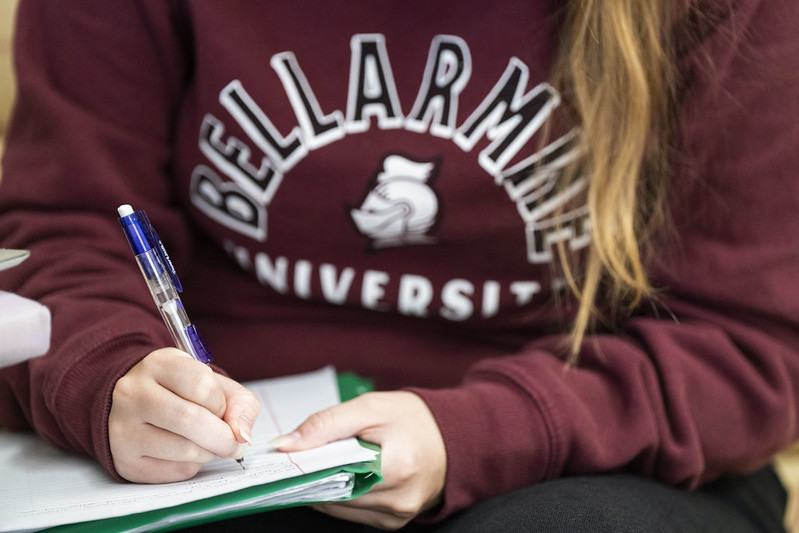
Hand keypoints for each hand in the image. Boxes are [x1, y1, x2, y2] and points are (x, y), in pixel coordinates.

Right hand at [108, 347, 259, 482]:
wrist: (136, 407)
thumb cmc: (180, 393)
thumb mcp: (213, 383)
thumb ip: (240, 402)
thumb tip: (242, 434)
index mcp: (158, 365)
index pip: (202, 385)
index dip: (221, 404)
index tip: (221, 410)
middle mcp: (133, 394)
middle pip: (190, 420)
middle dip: (223, 437)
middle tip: (233, 442)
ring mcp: (123, 429)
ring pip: (184, 450)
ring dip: (209, 452)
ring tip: (206, 443)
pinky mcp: (126, 461)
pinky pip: (174, 472)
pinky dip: (193, 466)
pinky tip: (186, 453)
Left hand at [271, 391, 446, 529]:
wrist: (452, 436)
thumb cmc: (412, 419)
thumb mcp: (370, 408)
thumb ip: (325, 424)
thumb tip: (286, 445)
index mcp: (396, 468)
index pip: (332, 475)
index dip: (305, 465)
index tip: (286, 456)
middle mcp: (398, 500)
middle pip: (334, 495)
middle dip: (314, 475)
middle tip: (302, 456)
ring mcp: (397, 515)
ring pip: (340, 508)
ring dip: (326, 486)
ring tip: (326, 462)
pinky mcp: (394, 522)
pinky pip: (354, 513)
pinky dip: (343, 495)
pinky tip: (346, 475)